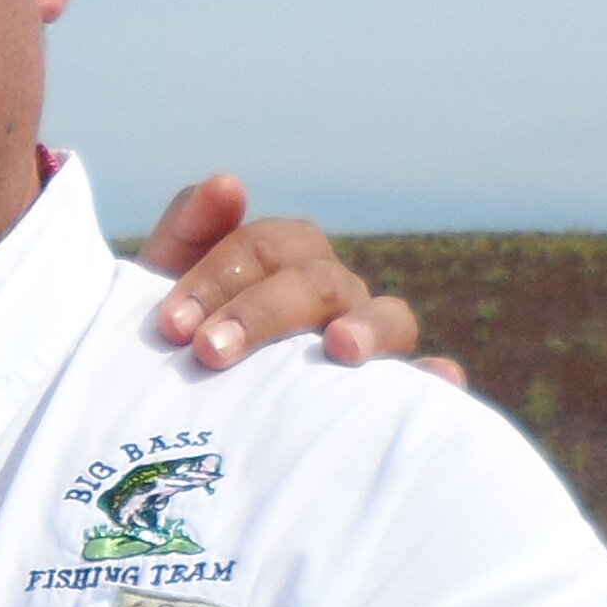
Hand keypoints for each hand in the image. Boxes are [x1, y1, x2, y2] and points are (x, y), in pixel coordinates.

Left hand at [140, 176, 464, 381]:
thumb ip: (188, 233)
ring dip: (366, 328)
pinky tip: (438, 380)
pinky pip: (424, 384)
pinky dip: (436, 377)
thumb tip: (229, 183)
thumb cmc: (185, 347)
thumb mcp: (167, 292)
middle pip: (318, 283)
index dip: (217, 278)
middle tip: (209, 352)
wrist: (186, 423)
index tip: (172, 326)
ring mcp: (368, 342)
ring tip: (340, 349)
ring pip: (387, 317)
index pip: (265, 249)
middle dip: (262, 313)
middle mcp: (334, 295)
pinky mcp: (391, 396)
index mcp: (286, 261)